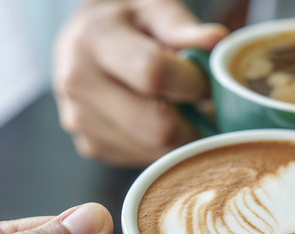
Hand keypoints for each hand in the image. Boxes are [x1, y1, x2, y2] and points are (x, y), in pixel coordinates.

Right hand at [54, 0, 228, 166]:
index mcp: (93, 39)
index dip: (192, 83)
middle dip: (194, 122)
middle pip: (157, 126)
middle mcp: (78, 82)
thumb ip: (183, 27)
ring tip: (181, 110)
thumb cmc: (126, 22)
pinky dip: (160, 146)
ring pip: (154, 150)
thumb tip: (216, 41)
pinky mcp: (89, 146)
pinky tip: (158, 120)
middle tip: (203, 106)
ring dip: (180, 138)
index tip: (205, 81)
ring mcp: (80, 120)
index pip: (153, 74)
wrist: (83, 42)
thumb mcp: (153, 8)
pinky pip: (141, 159)